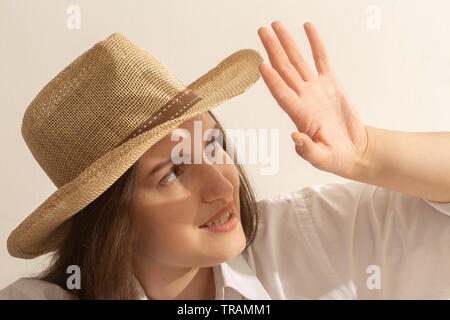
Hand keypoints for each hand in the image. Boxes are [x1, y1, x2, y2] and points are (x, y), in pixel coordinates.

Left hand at [257, 21, 368, 177]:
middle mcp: (303, 98)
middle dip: (273, 50)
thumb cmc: (335, 158)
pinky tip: (307, 27)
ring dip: (287, 43)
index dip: (272, 81)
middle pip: (284, 70)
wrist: (353, 150)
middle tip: (262, 31)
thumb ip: (308, 150)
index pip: (282, 94)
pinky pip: (321, 59)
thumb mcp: (322, 159)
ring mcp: (315, 89)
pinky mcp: (330, 83)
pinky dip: (314, 43)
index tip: (261, 65)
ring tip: (276, 25)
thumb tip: (295, 137)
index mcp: (300, 115)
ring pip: (298, 61)